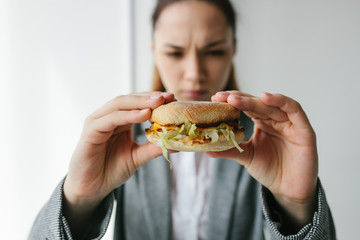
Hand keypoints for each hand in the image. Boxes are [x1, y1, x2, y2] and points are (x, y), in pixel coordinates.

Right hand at [63, 92, 174, 233]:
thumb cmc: (111, 170)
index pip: (138, 104)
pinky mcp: (90, 130)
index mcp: (120, 120)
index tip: (174, 99)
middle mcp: (108, 117)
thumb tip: (177, 142)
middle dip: (150, 97)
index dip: (155, 100)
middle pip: (130, 99)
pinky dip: (127, 115)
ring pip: (120, 104)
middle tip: (169, 97)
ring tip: (158, 102)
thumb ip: (153, 148)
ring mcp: (98, 121)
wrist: (91, 188)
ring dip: (140, 102)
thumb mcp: (137, 157)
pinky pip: (111, 119)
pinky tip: (143, 115)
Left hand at [208, 91, 317, 231]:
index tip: (215, 99)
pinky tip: (265, 98)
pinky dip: (281, 101)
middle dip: (239, 99)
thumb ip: (229, 150)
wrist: (289, 189)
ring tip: (235, 99)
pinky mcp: (304, 129)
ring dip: (254, 100)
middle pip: (257, 103)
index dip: (232, 101)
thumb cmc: (270, 169)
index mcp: (262, 122)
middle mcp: (276, 119)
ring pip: (272, 105)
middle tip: (222, 98)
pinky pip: (294, 110)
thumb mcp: (246, 156)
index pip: (246, 106)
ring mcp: (290, 122)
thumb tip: (205, 149)